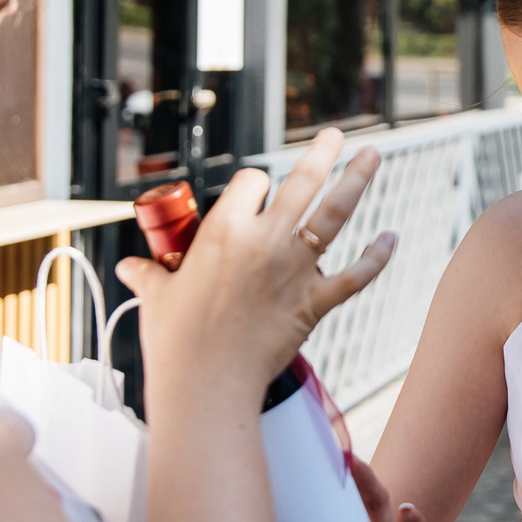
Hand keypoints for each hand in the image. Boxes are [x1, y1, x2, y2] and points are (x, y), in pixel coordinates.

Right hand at [116, 129, 393, 399]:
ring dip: (357, 180)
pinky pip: (354, 276)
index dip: (254, 183)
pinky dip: (377, 257)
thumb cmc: (176, 341)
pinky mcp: (314, 303)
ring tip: (372, 156)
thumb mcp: (156, 298)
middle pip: (301, 182)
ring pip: (334, 215)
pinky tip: (391, 237)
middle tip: (335, 136)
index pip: (250, 182)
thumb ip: (149, 275)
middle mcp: (264, 241)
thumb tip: (130, 267)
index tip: (255, 190)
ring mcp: (294, 270)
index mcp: (223, 230)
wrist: (207, 385)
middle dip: (321, 153)